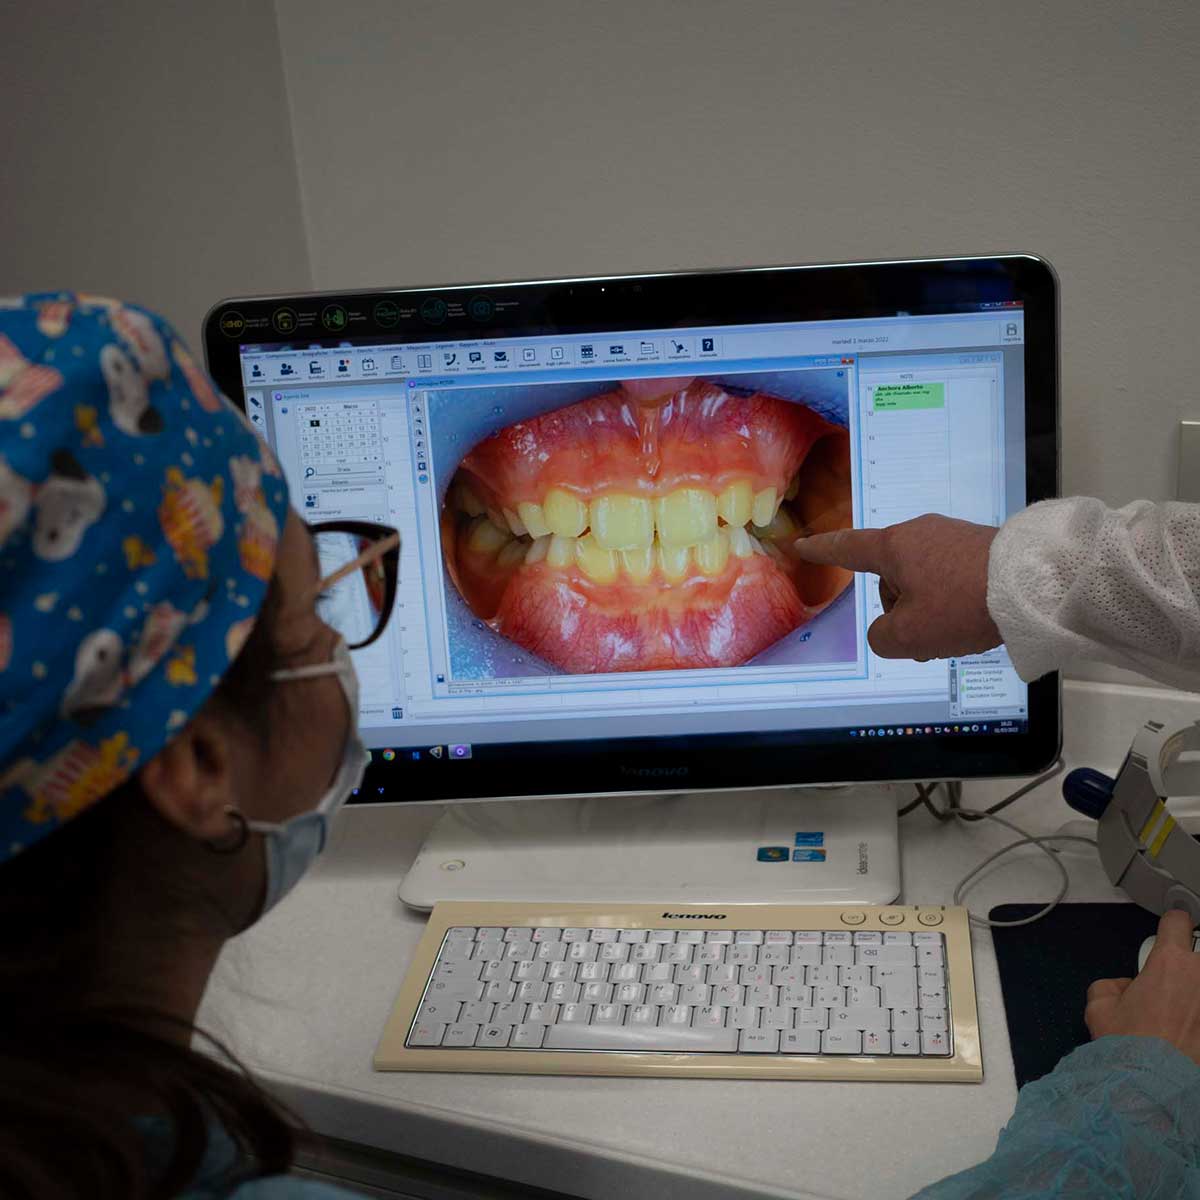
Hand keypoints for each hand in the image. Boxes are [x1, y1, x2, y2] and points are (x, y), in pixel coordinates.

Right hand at [791, 514, 1000, 659]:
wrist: (1033, 586)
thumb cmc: (960, 606)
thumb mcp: (909, 636)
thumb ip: (881, 638)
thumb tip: (887, 631)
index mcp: (893, 547)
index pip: (846, 548)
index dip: (822, 550)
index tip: (803, 544)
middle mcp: (919, 533)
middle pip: (891, 576)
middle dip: (900, 609)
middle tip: (922, 639)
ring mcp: (951, 536)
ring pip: (922, 580)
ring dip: (927, 609)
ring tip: (954, 632)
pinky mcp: (979, 546)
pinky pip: (949, 576)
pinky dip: (951, 600)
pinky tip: (971, 618)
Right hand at [1085, 909, 1199, 1064]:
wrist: (1155, 1090)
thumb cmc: (1131, 1048)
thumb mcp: (1099, 1007)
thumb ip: (1111, 985)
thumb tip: (1125, 989)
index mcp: (1170, 963)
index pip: (1179, 921)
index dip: (1172, 924)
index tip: (1171, 932)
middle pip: (1199, 956)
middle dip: (1187, 971)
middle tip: (1174, 991)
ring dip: (1193, 998)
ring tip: (1182, 1019)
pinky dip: (1197, 1022)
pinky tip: (1189, 1036)